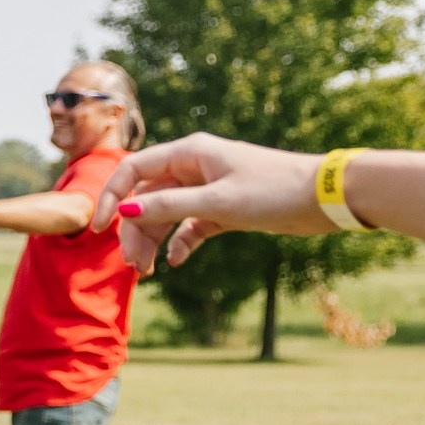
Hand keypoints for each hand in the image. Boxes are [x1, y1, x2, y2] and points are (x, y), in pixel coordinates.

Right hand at [93, 134, 325, 271]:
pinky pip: (190, 226)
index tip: (98, 230)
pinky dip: (181, 243)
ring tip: (150, 270)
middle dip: (135, 231)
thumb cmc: (274, 190)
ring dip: (154, 241)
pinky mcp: (224, 208)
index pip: (133, 171)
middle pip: (147, 198)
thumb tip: (126, 212)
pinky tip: (177, 262)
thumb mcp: (218, 201)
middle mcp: (194, 168)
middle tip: (134, 265)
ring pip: (166, 214)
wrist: (327, 197)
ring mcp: (209, 188)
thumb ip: (169, 206)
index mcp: (189, 153)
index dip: (112, 198)